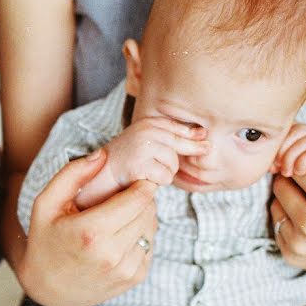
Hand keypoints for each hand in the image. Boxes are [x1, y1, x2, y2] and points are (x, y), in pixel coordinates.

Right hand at [19, 149, 157, 305]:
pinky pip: (150, 245)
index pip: (139, 198)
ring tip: (117, 218)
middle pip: (149, 211)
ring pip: (152, 228)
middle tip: (120, 199)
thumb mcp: (47, 203)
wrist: (48, 287)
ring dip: (142, 217)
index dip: (140, 184)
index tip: (130, 181)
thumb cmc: (46, 239)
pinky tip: (119, 237)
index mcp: (91, 232)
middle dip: (140, 199)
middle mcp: (112, 254)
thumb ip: (73, 174)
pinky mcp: (134, 279)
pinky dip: (140, 236)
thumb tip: (103, 154)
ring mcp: (125, 269)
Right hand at [76, 118, 207, 208]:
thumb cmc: (127, 159)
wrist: (101, 175)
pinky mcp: (141, 165)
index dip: (192, 137)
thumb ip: (173, 137)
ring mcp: (142, 147)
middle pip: (180, 145)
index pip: (179, 129)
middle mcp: (145, 131)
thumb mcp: (149, 141)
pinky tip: (143, 178)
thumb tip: (204, 137)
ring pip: (173, 164)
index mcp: (148, 122)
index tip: (203, 140)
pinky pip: (165, 177)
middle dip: (183, 155)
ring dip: (165, 173)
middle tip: (183, 158)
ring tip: (147, 171)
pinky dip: (157, 182)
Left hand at [272, 124, 305, 181]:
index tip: (272, 164)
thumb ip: (275, 159)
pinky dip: (302, 163)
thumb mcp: (284, 162)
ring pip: (302, 142)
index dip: (276, 145)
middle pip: (293, 132)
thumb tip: (270, 166)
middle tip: (278, 168)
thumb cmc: (301, 172)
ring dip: (290, 159)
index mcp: (300, 129)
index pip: (285, 128)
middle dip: (281, 151)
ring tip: (287, 173)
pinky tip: (299, 172)